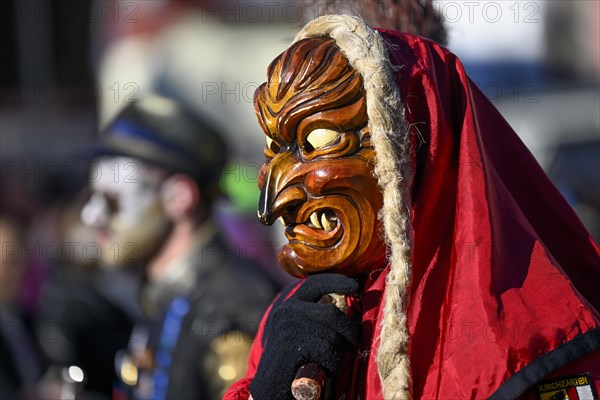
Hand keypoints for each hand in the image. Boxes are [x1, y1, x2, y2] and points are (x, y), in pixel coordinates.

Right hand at [249, 274, 358, 399]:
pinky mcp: (291, 346)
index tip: (355, 286)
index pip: (315, 282)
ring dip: (340, 353)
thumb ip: (318, 318)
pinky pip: (328, 352)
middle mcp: (287, 311)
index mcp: (291, 304)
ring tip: (332, 361)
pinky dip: (334, 364)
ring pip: (333, 336)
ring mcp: (288, 327)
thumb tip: (352, 312)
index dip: (337, 281)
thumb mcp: (302, 332)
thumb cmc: (294, 360)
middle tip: (352, 344)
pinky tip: (327, 370)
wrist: (271, 386)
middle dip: (350, 331)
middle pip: (332, 314)